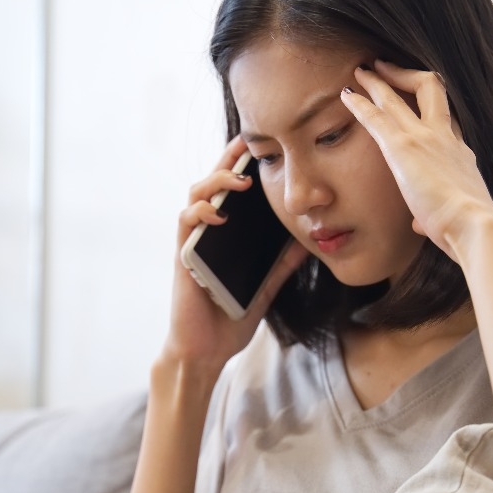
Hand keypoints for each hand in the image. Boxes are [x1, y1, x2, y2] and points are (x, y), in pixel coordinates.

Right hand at [164, 135, 308, 372]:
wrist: (207, 350)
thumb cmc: (230, 317)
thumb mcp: (266, 286)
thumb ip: (282, 263)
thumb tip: (309, 240)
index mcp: (226, 234)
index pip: (232, 189)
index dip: (243, 163)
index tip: (263, 144)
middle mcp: (207, 231)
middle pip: (213, 181)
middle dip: (229, 158)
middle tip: (249, 142)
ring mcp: (193, 241)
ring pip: (196, 194)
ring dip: (216, 180)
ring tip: (240, 179)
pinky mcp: (184, 256)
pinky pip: (186, 223)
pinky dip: (200, 211)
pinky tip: (218, 210)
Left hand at [340, 60, 492, 262]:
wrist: (475, 226)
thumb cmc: (467, 229)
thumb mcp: (453, 218)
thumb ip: (433, 217)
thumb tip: (422, 224)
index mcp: (461, 156)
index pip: (446, 122)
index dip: (430, 109)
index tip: (415, 102)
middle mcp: (445, 138)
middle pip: (430, 90)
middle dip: (406, 75)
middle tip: (385, 66)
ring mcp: (425, 138)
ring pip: (398, 96)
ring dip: (377, 82)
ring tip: (361, 70)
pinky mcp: (403, 147)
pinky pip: (376, 117)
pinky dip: (359, 104)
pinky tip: (345, 95)